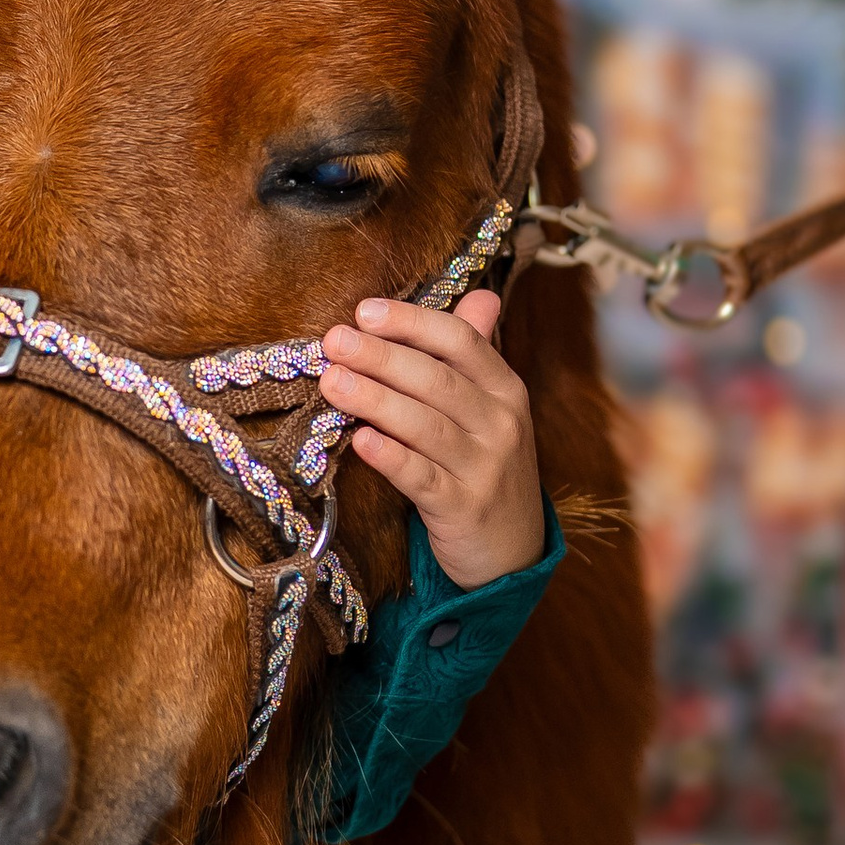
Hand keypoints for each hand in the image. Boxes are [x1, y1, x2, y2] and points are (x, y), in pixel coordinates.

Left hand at [318, 289, 542, 590]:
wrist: (512, 550)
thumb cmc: (484, 466)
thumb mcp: (489, 409)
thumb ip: (474, 354)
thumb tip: (479, 294)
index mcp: (505, 389)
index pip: (461, 342)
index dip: (412, 322)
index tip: (364, 311)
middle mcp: (501, 424)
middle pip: (438, 380)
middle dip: (382, 356)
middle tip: (334, 340)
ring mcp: (484, 468)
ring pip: (426, 426)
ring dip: (375, 399)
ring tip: (331, 381)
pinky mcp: (462, 509)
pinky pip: (422, 478)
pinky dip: (390, 457)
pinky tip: (359, 440)